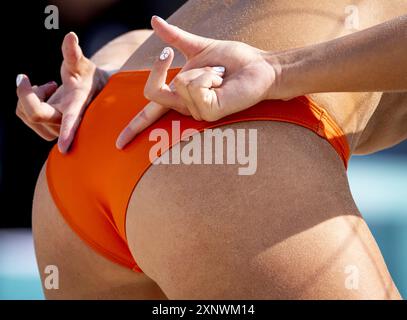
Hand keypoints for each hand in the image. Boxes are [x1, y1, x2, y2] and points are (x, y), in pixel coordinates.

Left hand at [16, 32, 107, 152]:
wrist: (93, 92)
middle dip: (26, 93)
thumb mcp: (82, 64)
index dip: (68, 133)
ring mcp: (56, 129)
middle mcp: (67, 122)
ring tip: (49, 86)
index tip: (64, 148)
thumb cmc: (88, 77)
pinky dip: (29, 100)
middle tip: (32, 79)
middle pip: (34, 113)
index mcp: (78, 107)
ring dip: (29, 96)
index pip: (71, 121)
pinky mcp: (48, 129)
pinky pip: (26, 116)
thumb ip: (74, 53)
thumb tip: (70, 37)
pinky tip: (47, 94)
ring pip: (26, 115)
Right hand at [116, 16, 281, 148]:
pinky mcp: (208, 113)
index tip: (118, 144)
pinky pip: (192, 86)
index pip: (150, 113)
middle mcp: (185, 107)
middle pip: (152, 92)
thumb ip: (175, 38)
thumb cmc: (235, 60)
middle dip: (160, 67)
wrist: (259, 65)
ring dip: (202, 69)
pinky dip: (207, 75)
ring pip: (177, 83)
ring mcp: (197, 113)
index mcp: (180, 94)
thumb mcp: (199, 47)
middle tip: (178, 55)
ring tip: (220, 74)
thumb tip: (153, 21)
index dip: (133, 128)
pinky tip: (222, 81)